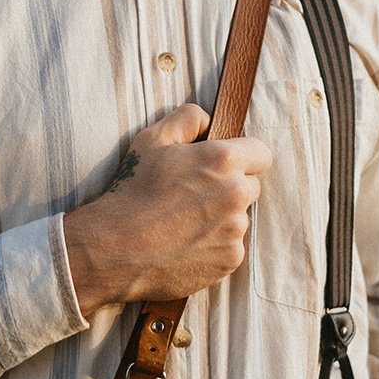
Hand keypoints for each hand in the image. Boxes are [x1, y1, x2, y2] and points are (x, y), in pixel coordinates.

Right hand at [63, 103, 271, 316]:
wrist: (117, 247)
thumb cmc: (133, 190)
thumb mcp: (152, 139)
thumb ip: (188, 118)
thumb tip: (208, 120)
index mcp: (223, 160)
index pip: (261, 153)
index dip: (243, 156)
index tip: (223, 164)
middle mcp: (236, 195)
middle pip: (251, 186)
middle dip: (231, 186)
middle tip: (195, 193)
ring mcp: (235, 231)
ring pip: (239, 217)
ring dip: (222, 217)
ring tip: (184, 221)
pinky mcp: (230, 260)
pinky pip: (230, 246)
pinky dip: (214, 244)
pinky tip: (185, 242)